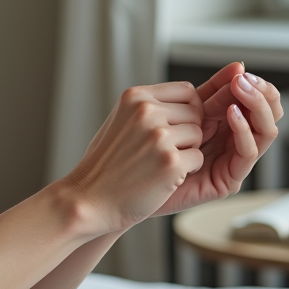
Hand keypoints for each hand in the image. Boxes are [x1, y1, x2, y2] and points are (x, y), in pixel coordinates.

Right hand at [61, 82, 205, 233]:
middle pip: (195, 112)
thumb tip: (191, 101)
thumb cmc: (105, 163)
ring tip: (157, 162)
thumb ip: (149, 107)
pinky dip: (185, 171)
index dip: (188, 109)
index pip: (186, 90)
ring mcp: (158, 136)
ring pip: (199, 134)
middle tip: (160, 150)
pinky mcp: (170, 162)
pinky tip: (161, 176)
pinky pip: (198, 158)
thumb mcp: (121, 120)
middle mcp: (145, 111)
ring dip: (186, 151)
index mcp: (134, 97)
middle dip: (186, 132)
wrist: (89, 198)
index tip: (176, 126)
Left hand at [149, 63, 282, 216]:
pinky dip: (244, 130)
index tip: (238, 70)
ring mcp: (231, 161)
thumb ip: (202, 94)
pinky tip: (232, 114)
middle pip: (265, 114)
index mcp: (219, 123)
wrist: (118, 190)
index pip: (249, 99)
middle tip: (245, 79)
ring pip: (264, 131)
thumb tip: (236, 66)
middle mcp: (230, 141)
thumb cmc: (139, 152)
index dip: (248, 83)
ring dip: (255, 106)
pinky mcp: (227, 179)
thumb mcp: (173, 113)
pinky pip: (248, 152)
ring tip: (241, 89)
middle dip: (260, 92)